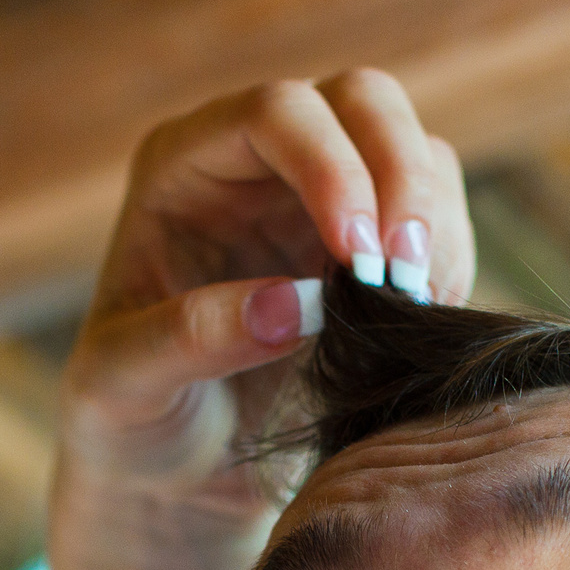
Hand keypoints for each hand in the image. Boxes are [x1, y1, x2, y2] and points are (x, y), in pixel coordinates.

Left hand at [54, 69, 475, 537]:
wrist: (177, 468)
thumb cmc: (132, 417)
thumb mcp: (121, 388)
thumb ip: (187, 339)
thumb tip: (292, 304)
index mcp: (182, 167)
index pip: (273, 113)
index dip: (328, 166)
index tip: (355, 255)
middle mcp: (260, 162)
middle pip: (363, 100)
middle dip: (401, 175)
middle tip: (405, 274)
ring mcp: (326, 196)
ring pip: (418, 152)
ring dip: (432, 227)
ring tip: (410, 313)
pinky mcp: (376, 244)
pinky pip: (440, 220)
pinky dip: (448, 264)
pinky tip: (419, 323)